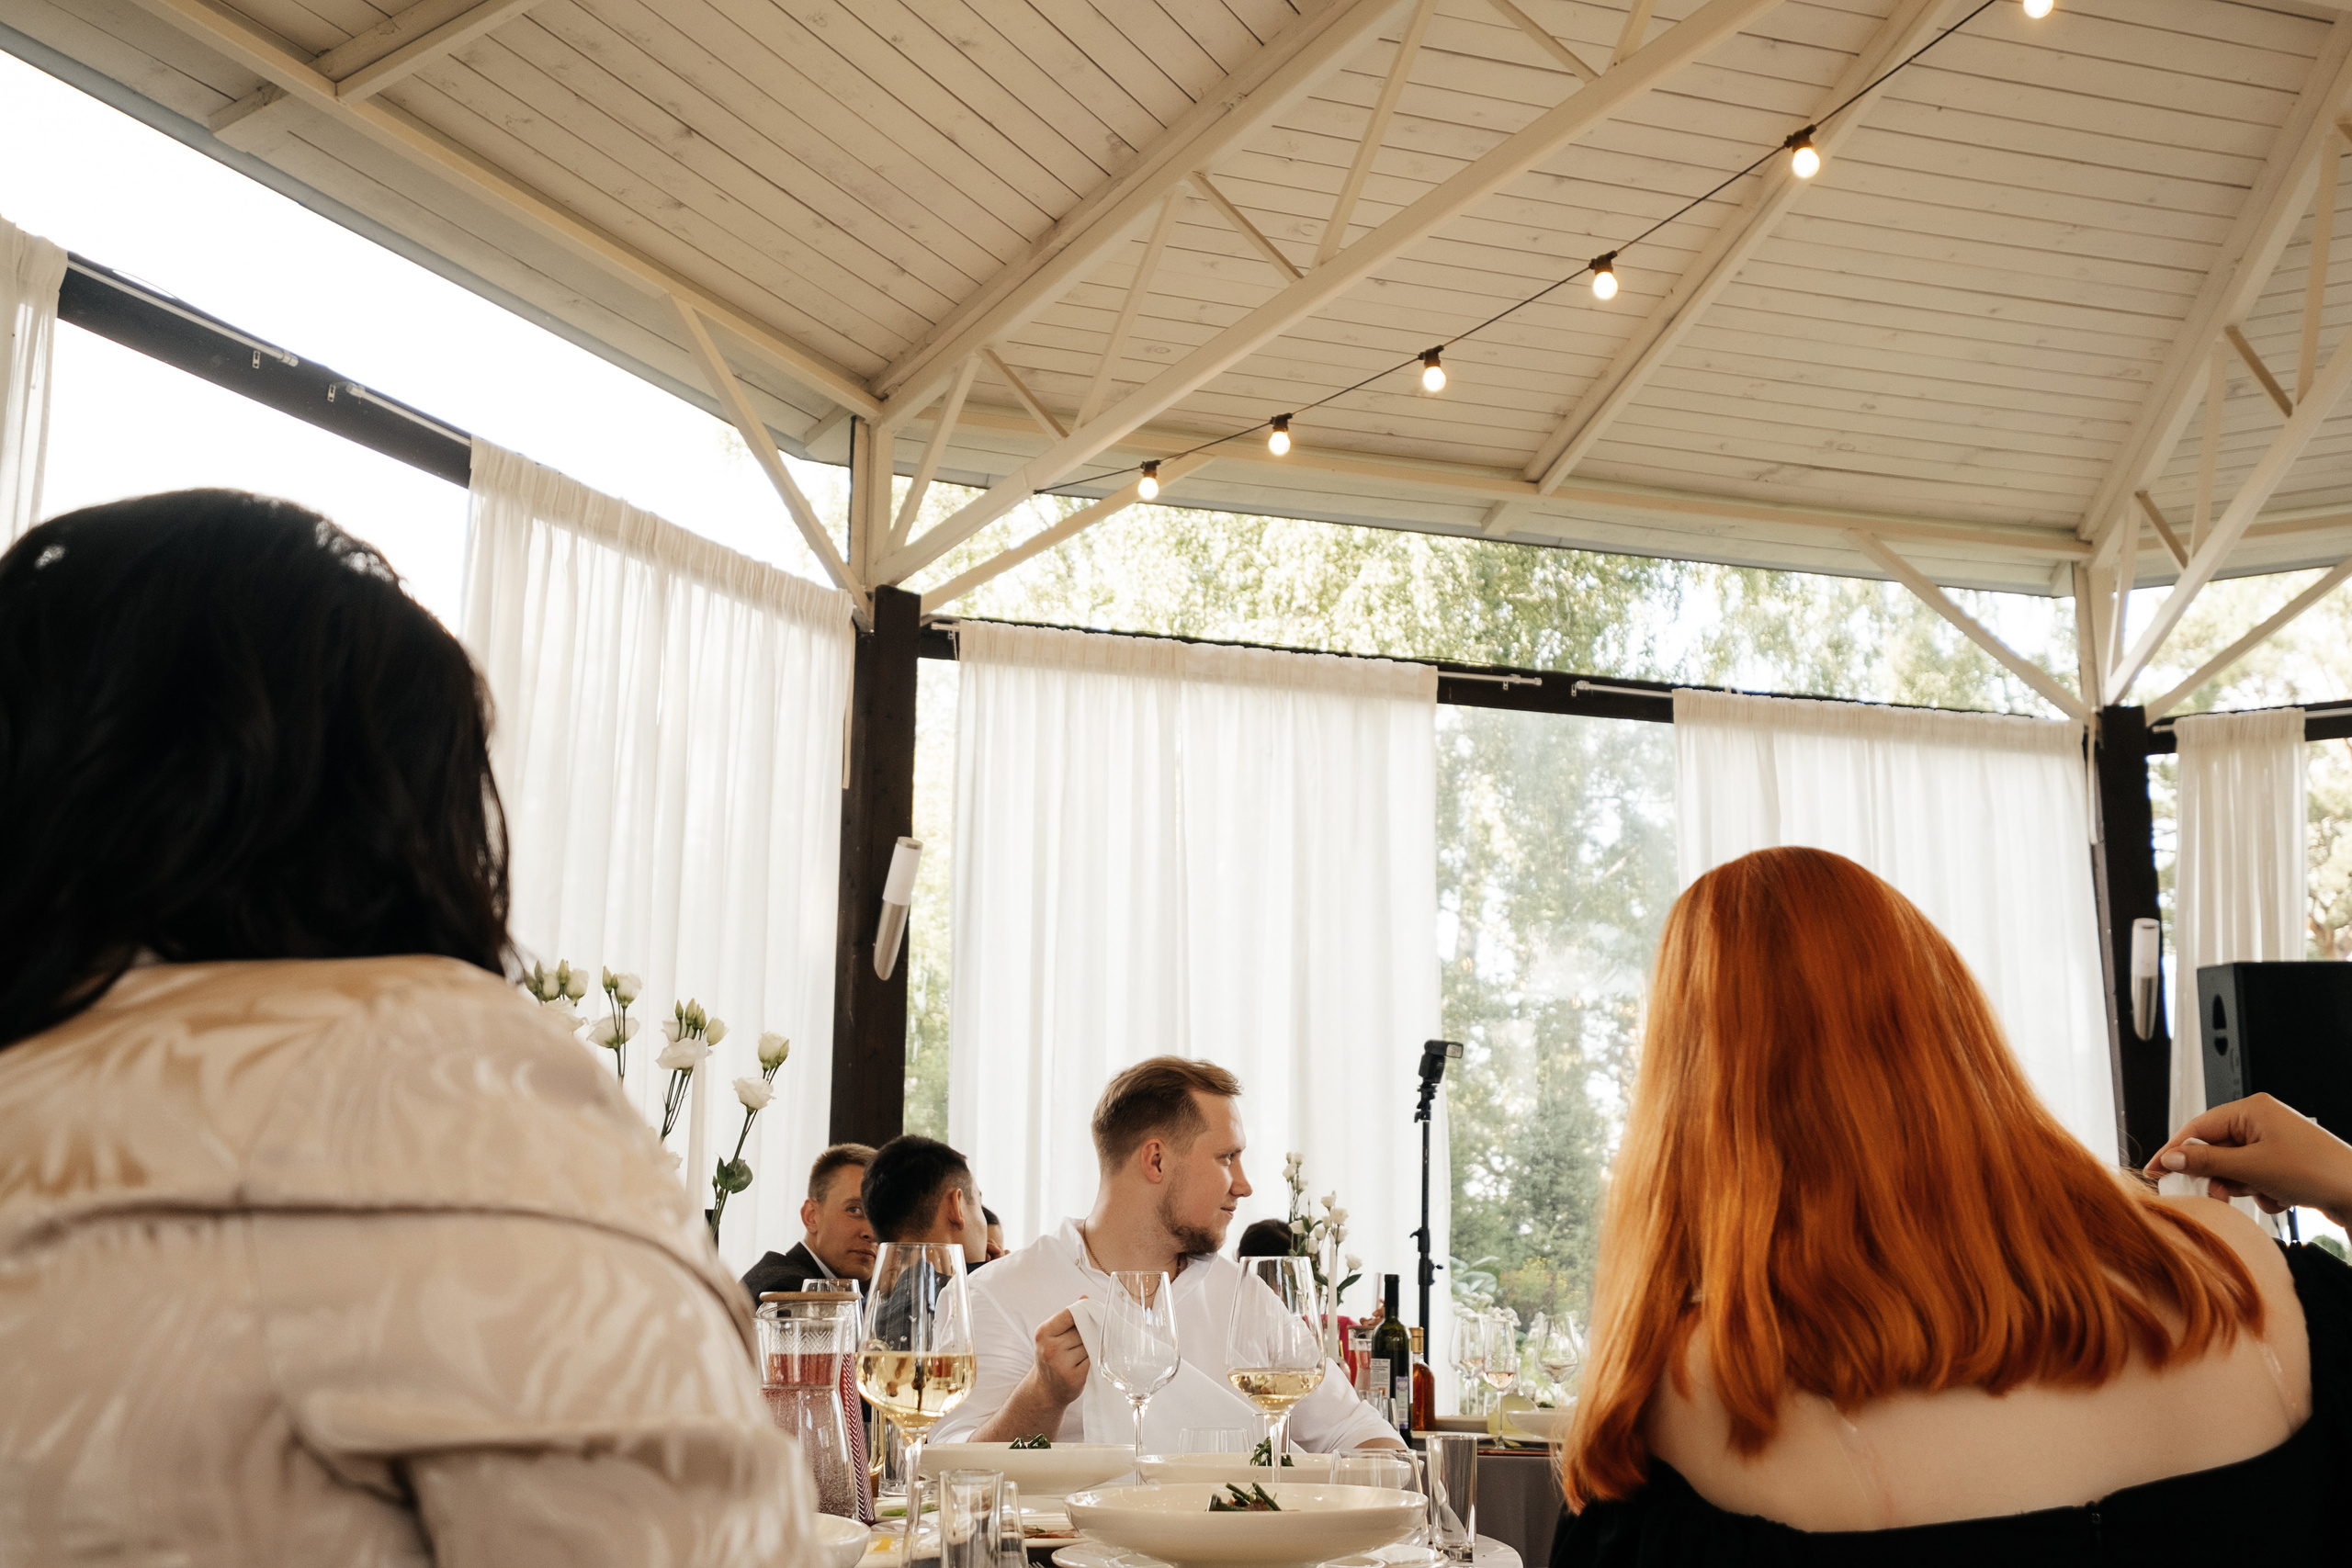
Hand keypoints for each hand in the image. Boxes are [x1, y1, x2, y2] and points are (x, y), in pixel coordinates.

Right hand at [1025, 1305, 1089, 1405]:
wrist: (1046, 1391)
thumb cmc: (1052, 1357)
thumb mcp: (1052, 1335)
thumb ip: (1068, 1317)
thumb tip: (1085, 1298)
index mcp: (1043, 1333)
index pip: (1071, 1313)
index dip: (1083, 1313)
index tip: (1090, 1314)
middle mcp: (1050, 1348)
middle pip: (1083, 1329)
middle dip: (1089, 1331)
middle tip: (1085, 1338)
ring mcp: (1062, 1364)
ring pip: (1091, 1344)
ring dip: (1093, 1346)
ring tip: (1083, 1353)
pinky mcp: (1075, 1378)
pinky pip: (1095, 1360)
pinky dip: (1096, 1359)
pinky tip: (1088, 1363)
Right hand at [2143, 1093, 2351, 1224]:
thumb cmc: (2315, 1171)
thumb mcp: (2251, 1168)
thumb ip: (2205, 1162)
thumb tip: (2170, 1157)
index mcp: (2252, 1109)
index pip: (2198, 1128)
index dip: (2175, 1150)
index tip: (2156, 1170)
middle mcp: (2262, 1121)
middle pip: (2216, 1149)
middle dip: (2218, 1175)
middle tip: (2218, 1194)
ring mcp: (2274, 1141)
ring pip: (2234, 1166)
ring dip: (2242, 1186)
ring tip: (2261, 1194)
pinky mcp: (2284, 1161)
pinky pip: (2254, 1176)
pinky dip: (2261, 1191)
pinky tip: (2281, 1197)